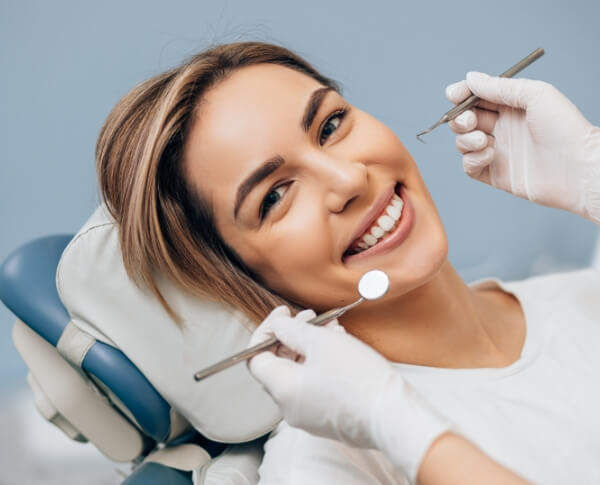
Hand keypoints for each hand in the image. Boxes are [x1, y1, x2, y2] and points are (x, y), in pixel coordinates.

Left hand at [247, 306, 451, 480]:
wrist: (394, 416)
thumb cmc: (358, 379)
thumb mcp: (321, 342)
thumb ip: (291, 330)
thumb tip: (277, 325)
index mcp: (282, 389)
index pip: (255, 358)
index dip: (266, 331)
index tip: (283, 314)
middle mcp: (289, 407)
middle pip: (279, 364)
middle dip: (293, 335)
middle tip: (311, 317)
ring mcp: (309, 415)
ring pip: (300, 372)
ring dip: (311, 346)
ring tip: (333, 328)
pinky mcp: (328, 418)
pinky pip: (315, 386)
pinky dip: (322, 364)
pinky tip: (341, 346)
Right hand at [446, 72, 599, 222]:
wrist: (578, 169)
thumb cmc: (565, 129)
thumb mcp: (535, 95)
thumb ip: (499, 87)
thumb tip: (471, 78)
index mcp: (512, 107)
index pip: (477, 98)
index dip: (462, 95)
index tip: (454, 95)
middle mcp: (502, 128)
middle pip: (464, 120)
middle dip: (460, 119)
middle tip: (470, 121)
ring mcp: (497, 152)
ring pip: (463, 143)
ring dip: (466, 139)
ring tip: (484, 140)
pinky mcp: (494, 174)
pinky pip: (469, 166)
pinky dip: (472, 159)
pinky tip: (489, 155)